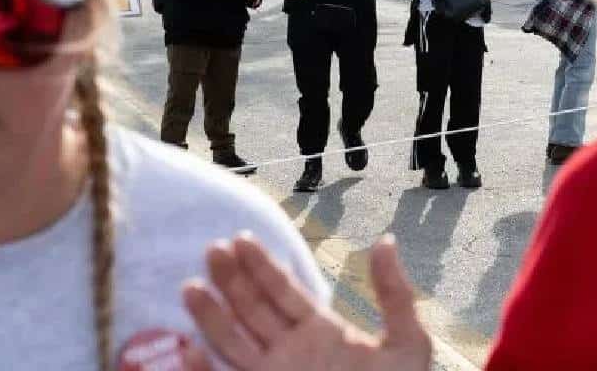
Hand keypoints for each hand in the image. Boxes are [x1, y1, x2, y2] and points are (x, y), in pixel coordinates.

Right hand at [182, 234, 431, 370]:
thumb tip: (384, 242)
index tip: (241, 238)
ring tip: (191, 286)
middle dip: (232, 280)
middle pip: (253, 308)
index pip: (284, 291)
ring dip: (211, 316)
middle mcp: (290, 351)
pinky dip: (202, 370)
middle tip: (213, 249)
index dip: (263, 265)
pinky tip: (189, 350)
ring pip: (234, 342)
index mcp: (321, 331)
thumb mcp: (407, 342)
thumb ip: (395, 294)